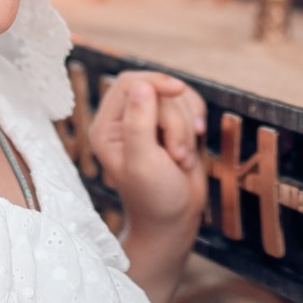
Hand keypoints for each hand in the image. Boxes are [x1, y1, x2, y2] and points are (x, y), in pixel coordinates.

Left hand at [90, 69, 204, 233]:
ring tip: (181, 158)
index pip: (129, 82)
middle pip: (157, 90)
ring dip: (186, 126)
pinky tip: (193, 146)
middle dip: (175, 119)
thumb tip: (142, 85)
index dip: (155, 83)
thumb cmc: (154, 196)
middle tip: (177, 154)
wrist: (174, 220)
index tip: (179, 91)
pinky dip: (196, 121)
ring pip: (176, 98)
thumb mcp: (143, 162)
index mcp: (106, 127)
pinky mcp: (170, 125)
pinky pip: (189, 104)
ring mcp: (148, 122)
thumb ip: (139, 123)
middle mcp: (124, 121)